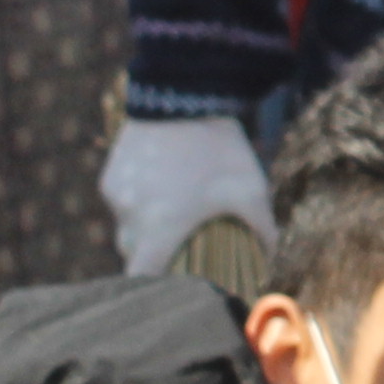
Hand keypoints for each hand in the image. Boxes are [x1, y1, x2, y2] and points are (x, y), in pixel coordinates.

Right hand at [105, 114, 271, 277]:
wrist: (183, 93)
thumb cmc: (221, 149)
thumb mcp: (252, 191)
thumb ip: (262, 231)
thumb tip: (273, 257)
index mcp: (160, 230)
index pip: (144, 280)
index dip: (156, 289)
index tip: (172, 289)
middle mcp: (130, 218)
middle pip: (135, 256)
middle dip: (156, 258)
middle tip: (181, 250)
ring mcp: (116, 196)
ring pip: (127, 228)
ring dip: (146, 229)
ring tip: (172, 213)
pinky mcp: (110, 176)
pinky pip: (121, 203)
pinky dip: (137, 203)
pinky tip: (160, 187)